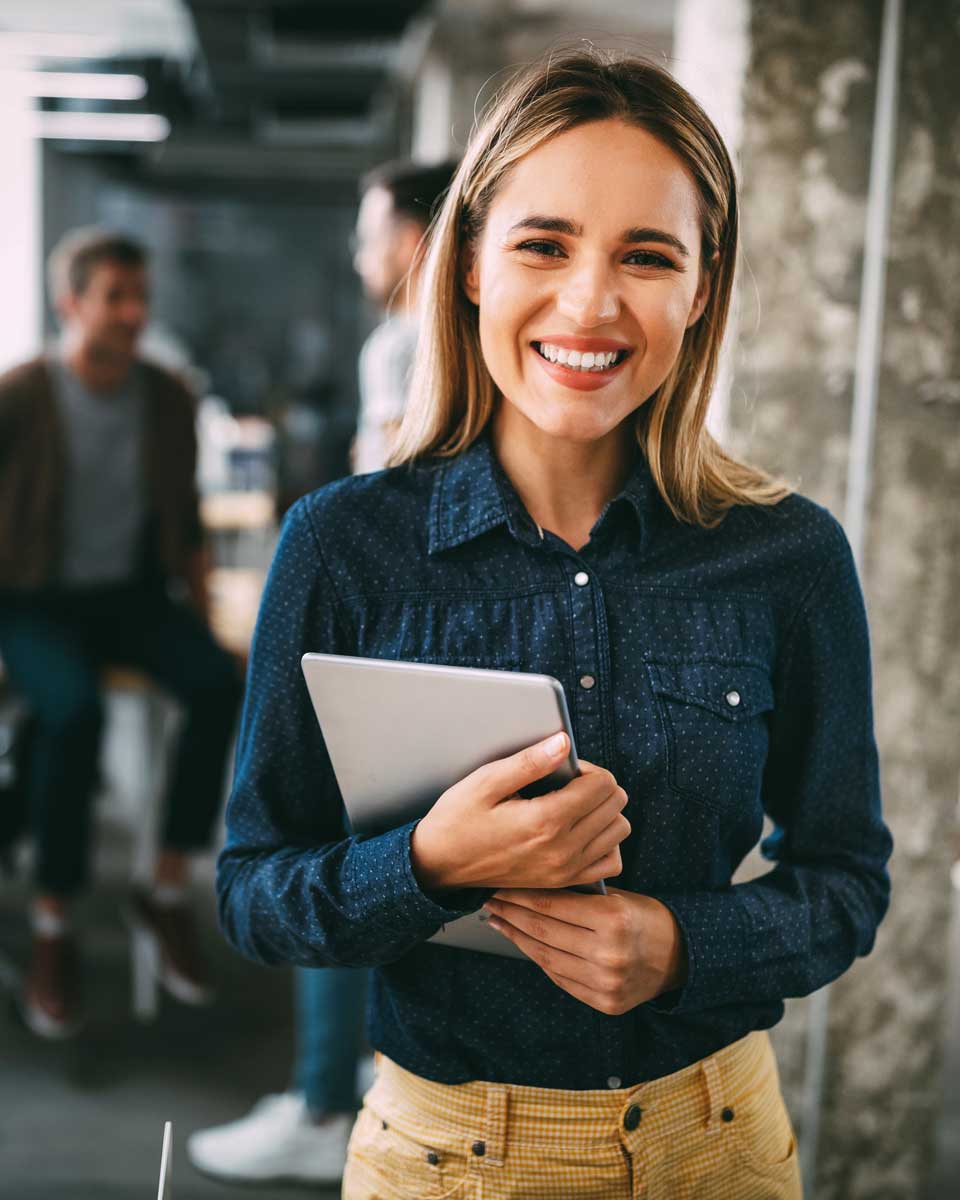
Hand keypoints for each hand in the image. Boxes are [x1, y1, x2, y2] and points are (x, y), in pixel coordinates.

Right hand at [410, 733, 629, 891]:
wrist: (439, 864)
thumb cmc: (457, 821)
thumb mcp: (486, 782)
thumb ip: (529, 762)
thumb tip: (563, 743)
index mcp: (545, 821)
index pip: (602, 785)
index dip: (587, 768)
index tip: (565, 768)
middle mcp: (562, 849)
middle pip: (615, 805)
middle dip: (598, 785)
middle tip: (569, 783)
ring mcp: (565, 870)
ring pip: (618, 831)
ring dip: (604, 812)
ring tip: (575, 804)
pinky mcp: (563, 882)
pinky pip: (609, 862)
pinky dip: (605, 843)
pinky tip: (582, 831)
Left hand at [482, 887, 686, 1014]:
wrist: (681, 957)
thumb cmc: (646, 918)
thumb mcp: (619, 896)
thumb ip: (580, 897)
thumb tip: (530, 887)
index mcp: (614, 919)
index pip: (553, 905)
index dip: (521, 895)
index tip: (500, 885)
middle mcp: (609, 953)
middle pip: (544, 932)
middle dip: (512, 914)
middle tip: (491, 900)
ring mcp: (606, 983)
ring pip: (546, 957)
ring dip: (517, 938)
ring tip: (499, 922)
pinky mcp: (604, 1002)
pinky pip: (560, 978)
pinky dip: (539, 959)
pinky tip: (524, 943)